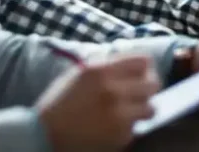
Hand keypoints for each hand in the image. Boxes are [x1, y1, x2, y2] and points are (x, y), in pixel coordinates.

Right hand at [38, 54, 159, 151]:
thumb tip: (129, 61)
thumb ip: (106, 64)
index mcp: (101, 71)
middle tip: (139, 92)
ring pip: (150, 107)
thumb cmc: (60, 101)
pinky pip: (137, 127)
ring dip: (142, 108)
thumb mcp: (80, 73)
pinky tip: (114, 125)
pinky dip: (129, 126)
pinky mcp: (120, 136)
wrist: (45, 134)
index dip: (144, 67)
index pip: (143, 61)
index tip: (140, 73)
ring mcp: (119, 115)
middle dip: (147, 87)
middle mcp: (113, 91)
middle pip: (153, 83)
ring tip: (129, 111)